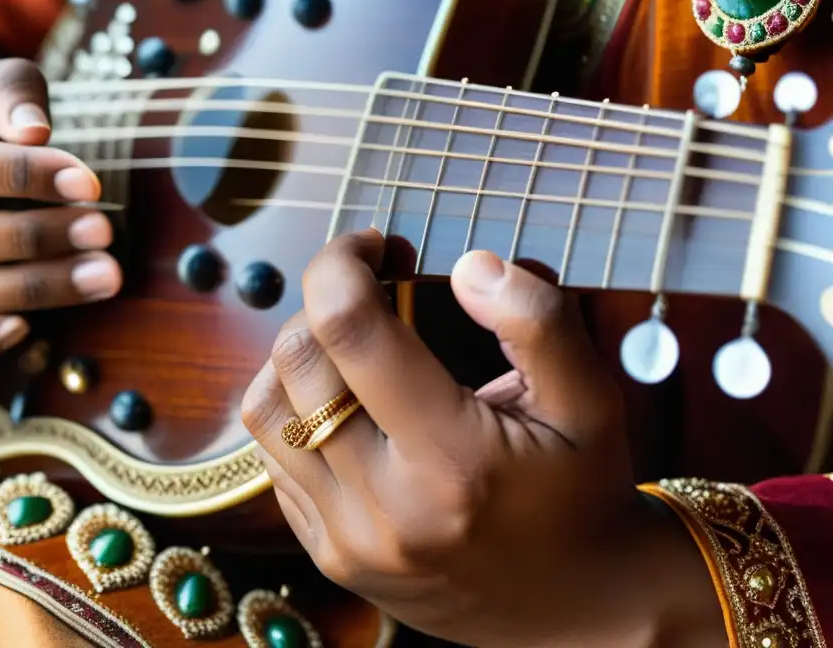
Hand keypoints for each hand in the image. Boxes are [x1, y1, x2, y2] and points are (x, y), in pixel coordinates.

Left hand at [242, 230, 723, 646]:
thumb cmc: (584, 493)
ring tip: (352, 348)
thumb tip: (466, 265)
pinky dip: (295, 411)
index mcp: (451, 460)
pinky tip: (348, 406)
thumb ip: (538, 320)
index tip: (375, 246)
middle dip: (324, 302)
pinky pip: (272, 459)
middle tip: (372, 293)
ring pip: (264, 409)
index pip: (349, 330)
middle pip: (295, 361)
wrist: (578, 611)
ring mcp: (346, 539)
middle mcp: (383, 507)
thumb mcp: (591, 401)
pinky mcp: (328, 556)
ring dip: (298, 356)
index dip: (344, 263)